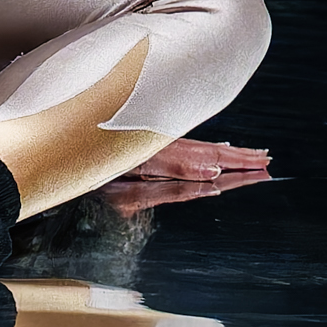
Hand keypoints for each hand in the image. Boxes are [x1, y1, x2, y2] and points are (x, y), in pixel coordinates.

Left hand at [100, 136, 273, 209]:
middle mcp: (157, 145)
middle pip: (208, 152)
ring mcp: (151, 143)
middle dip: (239, 159)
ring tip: (252, 158)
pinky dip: (204, 150)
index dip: (236, 167)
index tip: (262, 169)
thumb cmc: (85, 166)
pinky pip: (183, 146)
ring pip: (198, 147)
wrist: (59, 148)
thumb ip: (171, 179)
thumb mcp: (128, 182)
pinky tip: (212, 155)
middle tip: (267, 163)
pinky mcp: (143, 144)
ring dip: (226, 154)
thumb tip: (212, 173)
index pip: (208, 162)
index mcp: (158, 155)